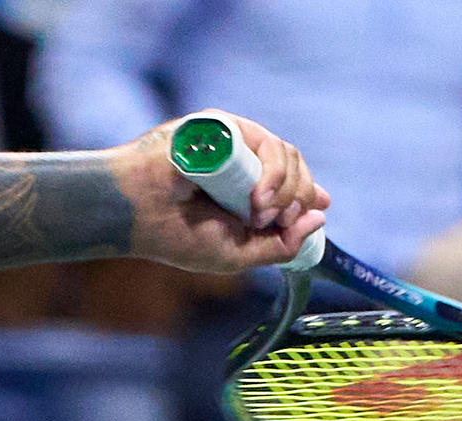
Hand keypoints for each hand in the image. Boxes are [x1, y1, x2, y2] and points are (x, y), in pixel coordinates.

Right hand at [110, 114, 332, 278]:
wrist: (140, 213)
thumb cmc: (177, 237)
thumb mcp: (238, 253)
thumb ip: (280, 244)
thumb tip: (320, 217)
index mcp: (246, 190)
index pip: (293, 183)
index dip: (309, 193)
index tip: (316, 209)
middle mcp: (243, 163)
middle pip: (295, 166)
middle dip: (298, 196)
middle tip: (275, 221)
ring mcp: (234, 143)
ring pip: (286, 154)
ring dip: (283, 190)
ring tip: (257, 213)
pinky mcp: (224, 126)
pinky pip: (266, 142)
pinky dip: (271, 172)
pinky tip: (257, 197)